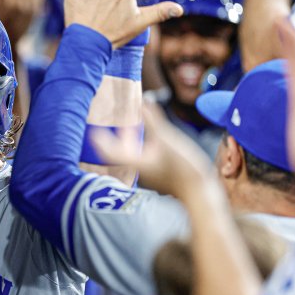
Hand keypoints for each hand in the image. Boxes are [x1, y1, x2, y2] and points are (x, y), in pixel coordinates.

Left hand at [90, 103, 215, 197]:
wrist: (201, 193)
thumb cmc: (184, 168)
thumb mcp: (168, 139)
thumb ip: (154, 121)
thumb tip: (144, 102)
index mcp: (136, 161)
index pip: (110, 151)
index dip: (100, 141)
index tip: (93, 131)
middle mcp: (140, 168)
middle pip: (121, 152)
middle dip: (116, 138)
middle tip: (110, 125)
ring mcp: (150, 173)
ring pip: (133, 155)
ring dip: (130, 141)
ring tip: (132, 127)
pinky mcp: (161, 174)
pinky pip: (145, 158)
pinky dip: (142, 146)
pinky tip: (151, 140)